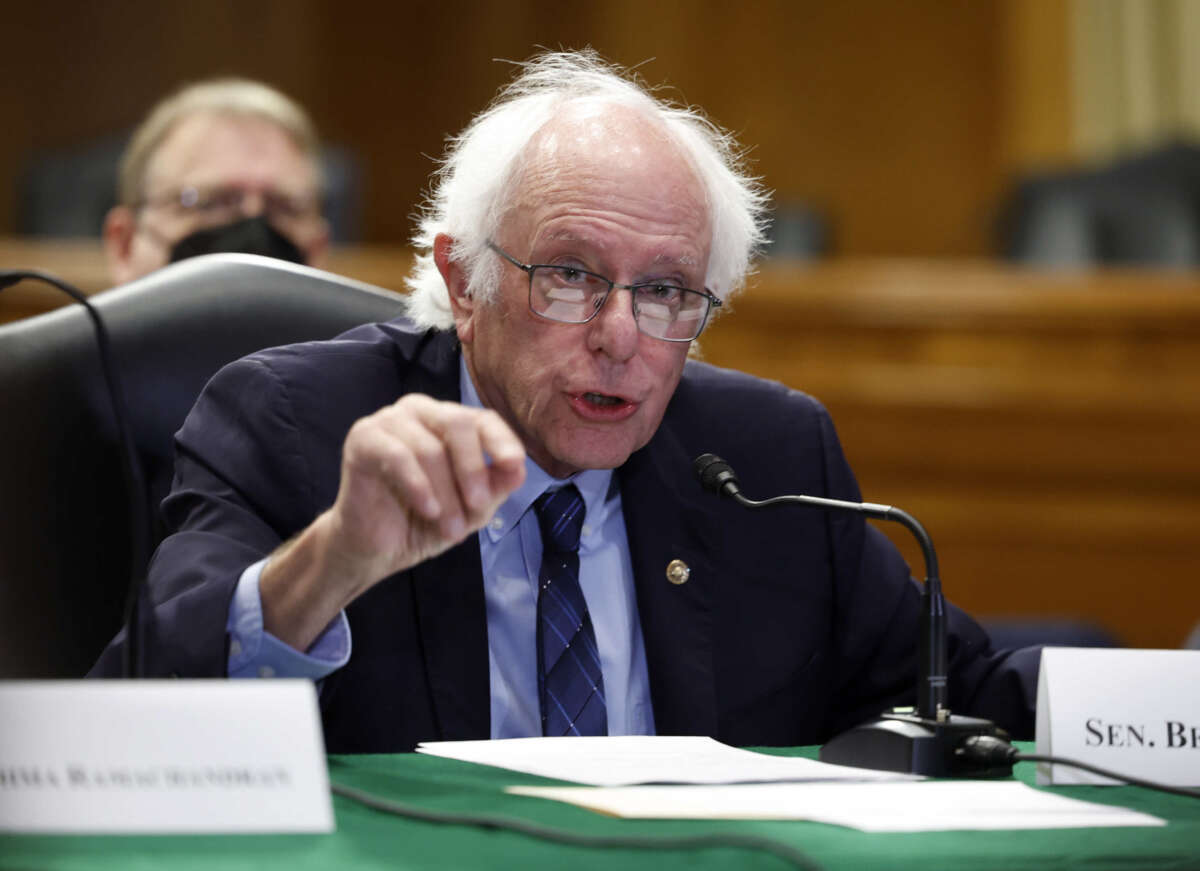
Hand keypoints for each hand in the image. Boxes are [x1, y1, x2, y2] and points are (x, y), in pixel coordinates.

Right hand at [260, 394, 524, 649]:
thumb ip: (496, 485)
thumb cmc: (425, 520)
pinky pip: (397, 456)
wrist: (375, 547)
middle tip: (478, 507)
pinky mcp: (363, 439)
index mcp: (449, 422)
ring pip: (428, 447)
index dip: (502, 440)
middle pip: (457, 423)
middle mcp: (420, 412)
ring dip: (445, 494)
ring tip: (452, 529)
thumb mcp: (472, 508)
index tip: (513, 465)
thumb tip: (519, 468)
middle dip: (472, 469)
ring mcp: (389, 421)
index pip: (483, 419)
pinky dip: (418, 486)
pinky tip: (428, 510)